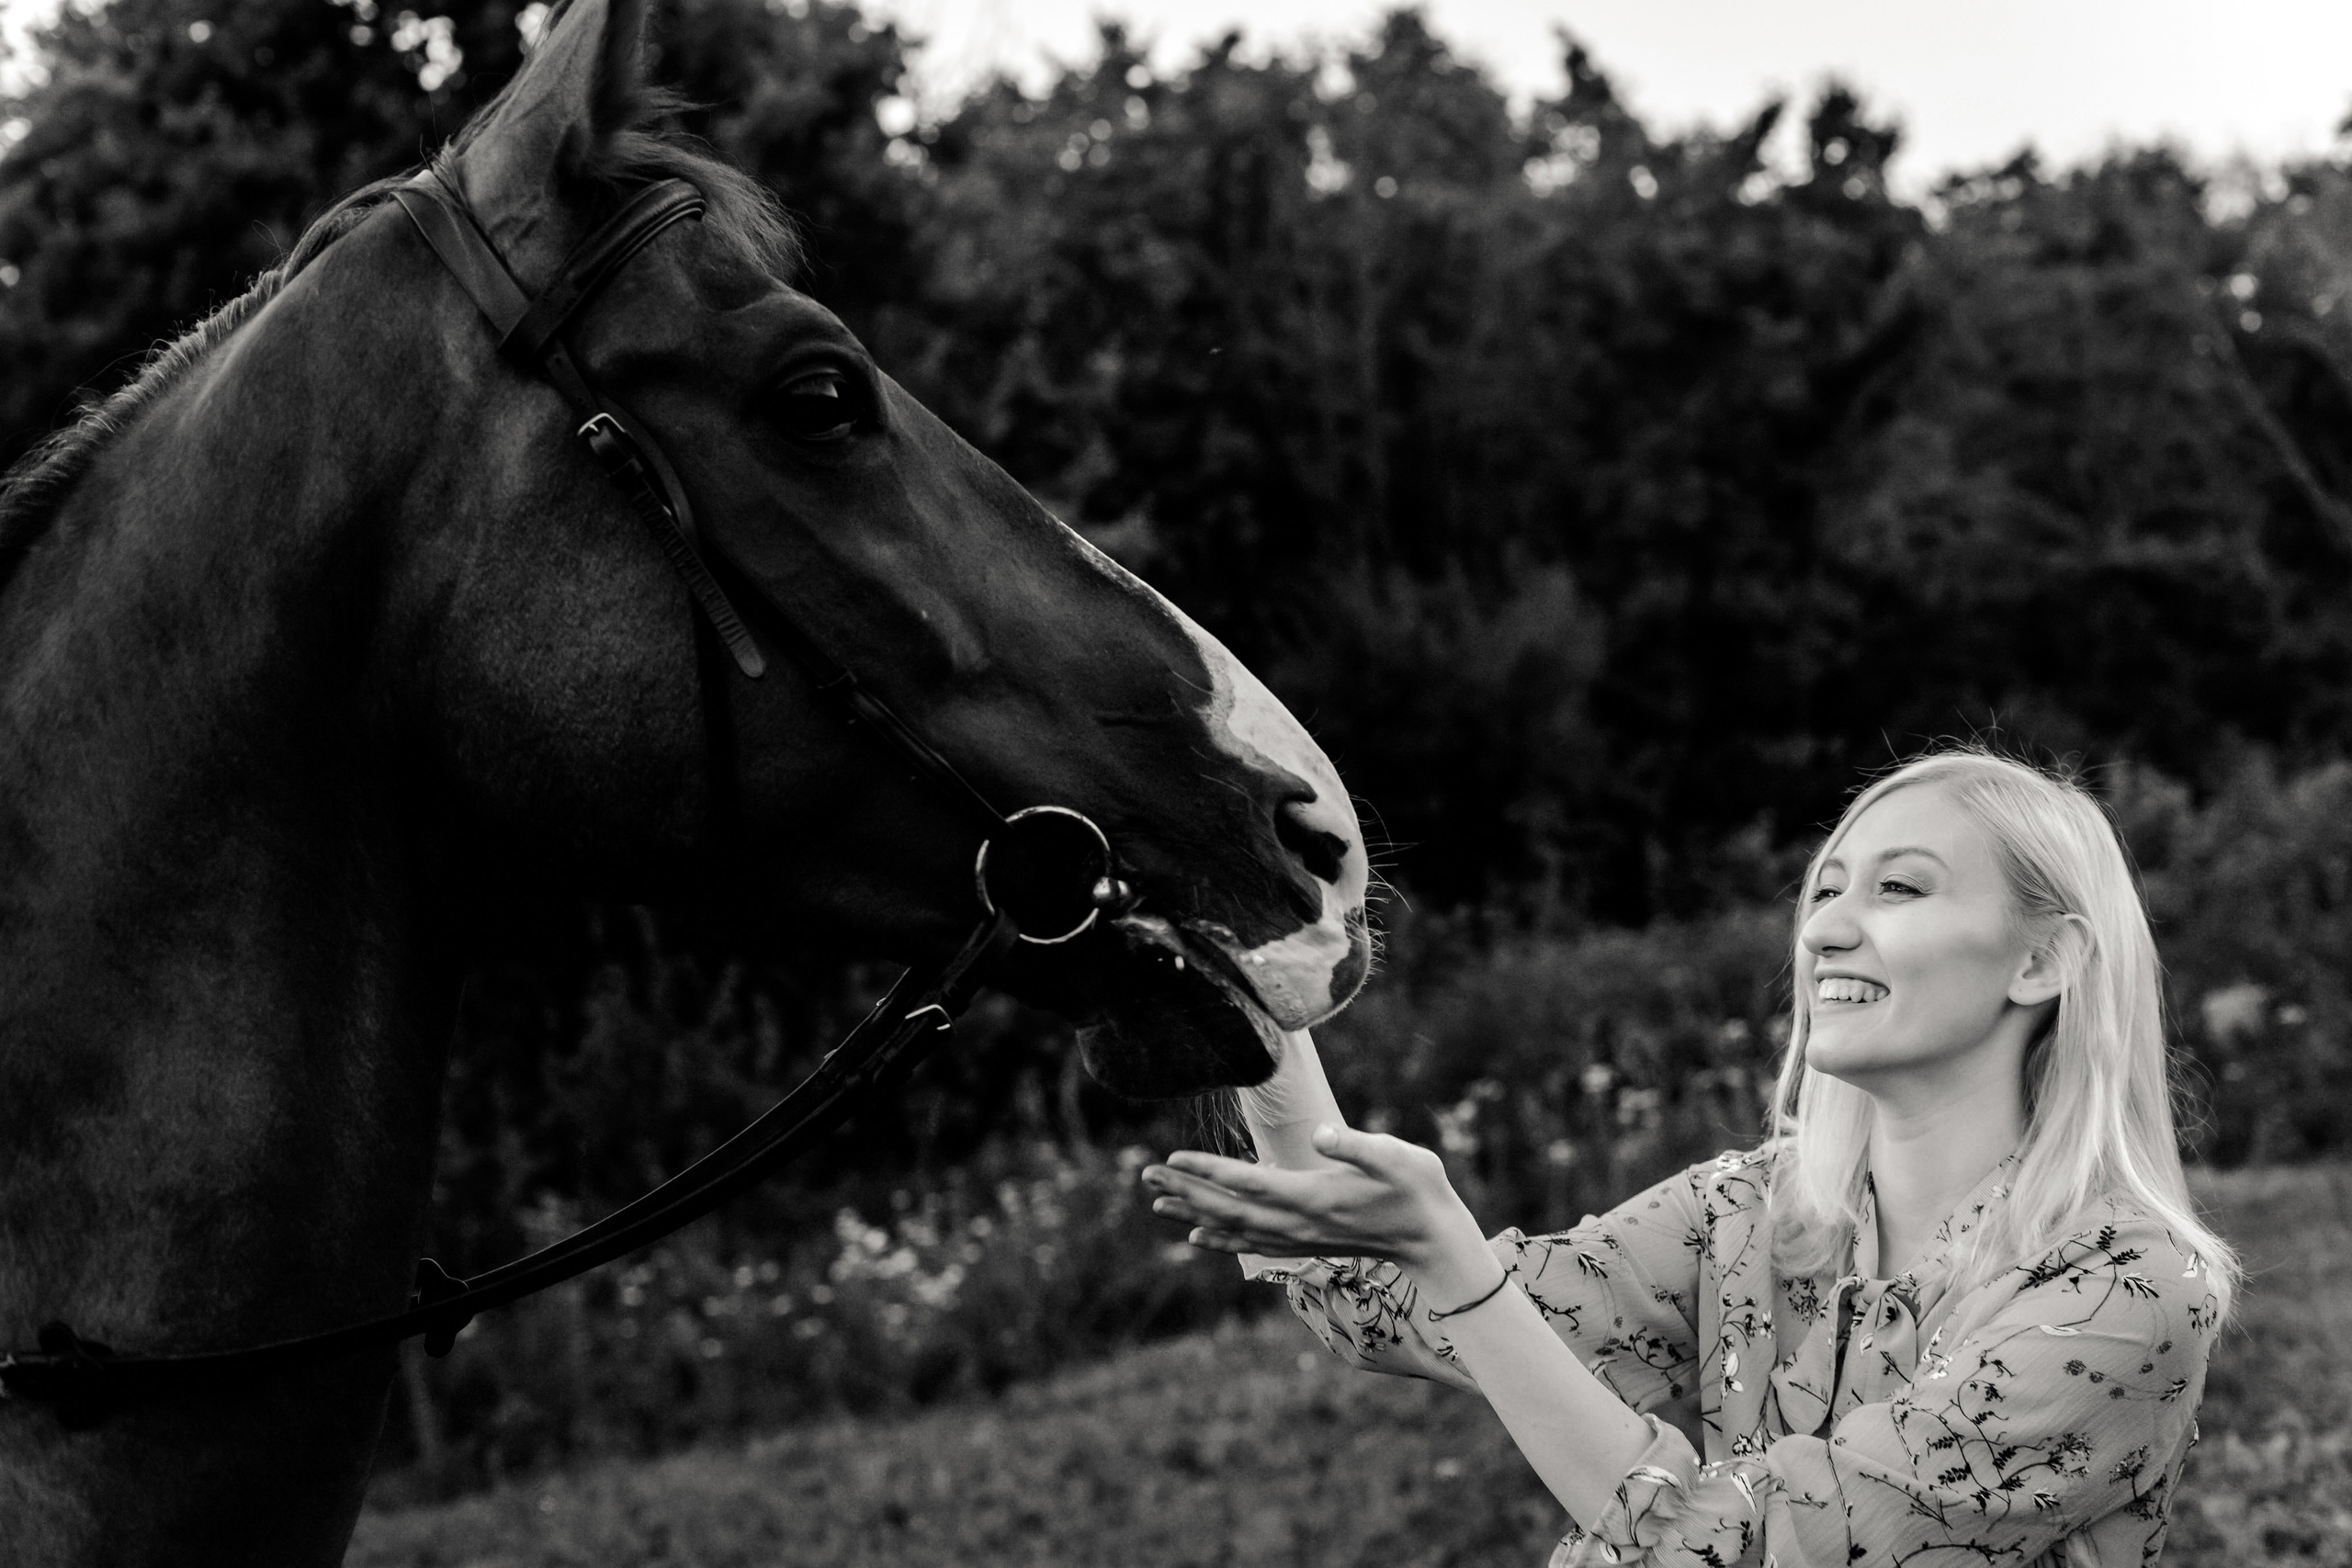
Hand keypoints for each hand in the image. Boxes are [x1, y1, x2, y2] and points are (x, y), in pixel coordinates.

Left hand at [1141, 1124, 1491, 1284]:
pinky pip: (1251, 1244)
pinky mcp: (1306, 1242)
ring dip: (1193, 1214)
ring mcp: (1301, 1237)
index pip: (1249, 1184)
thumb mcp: (1396, 1157)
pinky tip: (1198, 1236)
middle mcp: (1299, 1223)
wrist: (1433, 1240)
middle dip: (1185, 1191)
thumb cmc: (1418, 1190)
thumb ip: (1357, 1145)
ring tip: (1157, 1204)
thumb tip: (1321, 1133)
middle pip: (1229, 1208)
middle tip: (1145, 1176)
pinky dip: (1220, 1239)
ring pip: (1234, 1228)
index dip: (1209, 1172)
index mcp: (1315, 1196)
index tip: (1173, 1160)